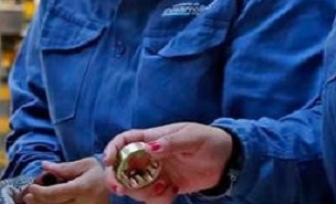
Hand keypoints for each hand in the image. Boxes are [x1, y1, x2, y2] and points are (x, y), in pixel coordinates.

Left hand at [19, 157, 108, 203]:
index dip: (41, 193)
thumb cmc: (99, 173)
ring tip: (33, 201)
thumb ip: (63, 167)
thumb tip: (44, 166)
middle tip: (27, 196)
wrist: (117, 186)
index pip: (57, 193)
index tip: (31, 188)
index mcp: (83, 188)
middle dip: (39, 201)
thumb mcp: (84, 165)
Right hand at [102, 123, 231, 202]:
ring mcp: (157, 173)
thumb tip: (150, 148)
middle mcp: (150, 156)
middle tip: (120, 188)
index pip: (125, 140)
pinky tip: (172, 193)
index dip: (113, 148)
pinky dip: (159, 200)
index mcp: (153, 138)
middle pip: (123, 166)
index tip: (108, 161)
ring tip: (162, 188)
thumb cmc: (208, 140)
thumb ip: (171, 142)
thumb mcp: (191, 137)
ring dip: (142, 191)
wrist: (227, 160)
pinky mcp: (166, 187)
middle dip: (116, 177)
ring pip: (136, 185)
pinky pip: (153, 198)